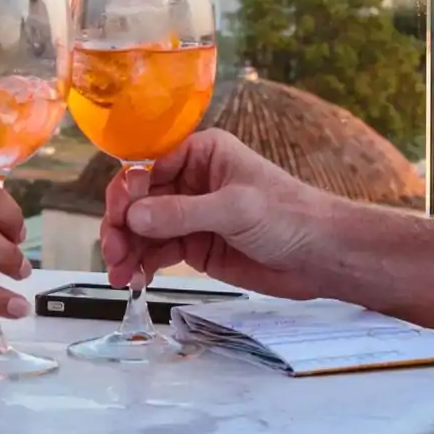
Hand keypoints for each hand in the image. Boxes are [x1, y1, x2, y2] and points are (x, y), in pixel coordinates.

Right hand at [101, 130, 351, 299]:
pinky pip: (158, 251)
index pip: (148, 166)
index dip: (128, 191)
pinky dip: (143, 264)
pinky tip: (135, 279)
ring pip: (144, 229)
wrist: (320, 255)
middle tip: (113, 252)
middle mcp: (191, 181)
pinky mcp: (196, 246)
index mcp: (202, 153)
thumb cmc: (289, 216)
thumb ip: (183, 213)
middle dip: (121, 225)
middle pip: (139, 200)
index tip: (120, 218)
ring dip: (127, 249)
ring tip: (120, 274)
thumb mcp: (235, 209)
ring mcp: (191, 215)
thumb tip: (135, 216)